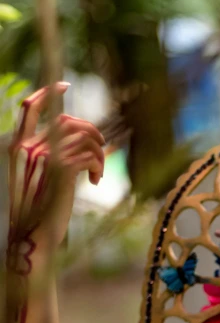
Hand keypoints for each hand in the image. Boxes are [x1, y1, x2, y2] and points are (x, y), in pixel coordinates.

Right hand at [8, 82, 104, 271]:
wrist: (33, 238)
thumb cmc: (36, 214)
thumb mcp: (35, 180)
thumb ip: (46, 158)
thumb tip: (75, 144)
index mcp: (17, 148)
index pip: (30, 108)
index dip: (47, 92)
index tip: (64, 85)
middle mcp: (28, 148)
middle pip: (67, 120)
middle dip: (91, 131)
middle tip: (100, 151)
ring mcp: (45, 158)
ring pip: (84, 137)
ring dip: (98, 152)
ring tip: (96, 172)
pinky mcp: (62, 170)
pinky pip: (90, 154)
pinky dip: (98, 165)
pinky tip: (94, 182)